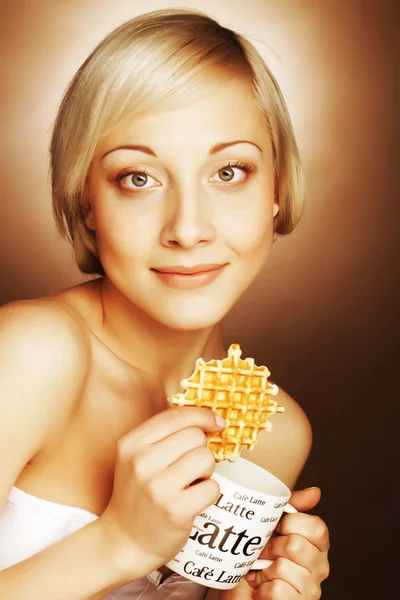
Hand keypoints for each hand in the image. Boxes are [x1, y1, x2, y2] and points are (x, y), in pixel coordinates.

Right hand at [98, 406, 224, 578]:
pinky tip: (193, 500)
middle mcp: (141, 462)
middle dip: (199, 450)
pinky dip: (209, 494)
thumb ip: (164, 435)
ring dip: (206, 471)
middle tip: (188, 469)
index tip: (216, 423)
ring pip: (206, 459)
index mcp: (130, 443)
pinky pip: (212, 487)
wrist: (123, 542)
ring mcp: (158, 487)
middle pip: (195, 436)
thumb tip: (210, 419)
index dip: (202, 415)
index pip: (176, 415)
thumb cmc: (138, 495)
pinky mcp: (176, 510)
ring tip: (190, 483)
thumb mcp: (136, 457)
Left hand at [242, 487, 329, 598]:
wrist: (242, 592)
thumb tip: (314, 492)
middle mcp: (320, 568)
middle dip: (272, 547)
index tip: (278, 529)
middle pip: (296, 545)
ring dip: (264, 570)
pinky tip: (262, 589)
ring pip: (283, 567)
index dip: (291, 524)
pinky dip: (262, 589)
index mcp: (318, 545)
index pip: (316, 527)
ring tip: (262, 572)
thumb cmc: (258, 560)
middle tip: (265, 553)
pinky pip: (277, 590)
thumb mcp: (272, 529)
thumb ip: (291, 508)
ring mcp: (311, 589)